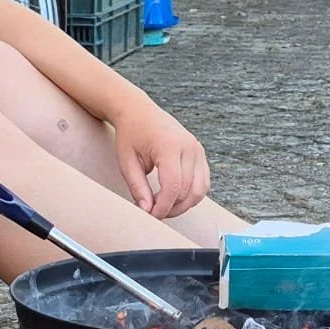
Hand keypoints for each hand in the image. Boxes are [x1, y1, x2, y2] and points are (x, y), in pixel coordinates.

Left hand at [111, 98, 210, 219]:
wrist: (139, 112)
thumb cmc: (130, 135)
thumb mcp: (127, 162)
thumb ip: (138, 188)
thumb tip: (147, 212)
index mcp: (170, 146)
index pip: (173, 186)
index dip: (163, 207)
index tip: (151, 216)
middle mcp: (189, 147)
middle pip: (188, 191)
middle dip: (171, 208)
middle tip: (153, 213)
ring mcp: (198, 149)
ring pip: (200, 191)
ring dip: (183, 205)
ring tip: (162, 206)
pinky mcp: (200, 154)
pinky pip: (203, 183)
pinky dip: (190, 195)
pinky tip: (173, 198)